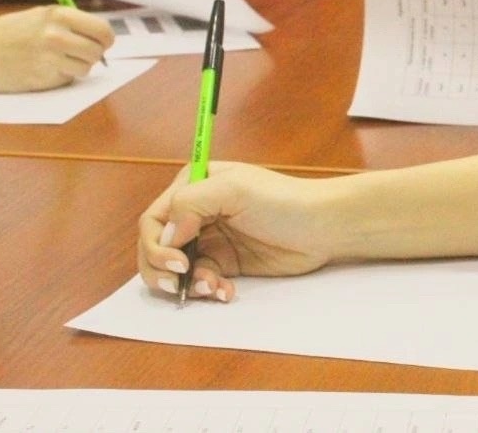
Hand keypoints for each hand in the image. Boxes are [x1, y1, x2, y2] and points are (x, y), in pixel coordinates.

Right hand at [0, 5, 113, 92]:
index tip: (102, 42)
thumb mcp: (38, 16)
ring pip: (86, 68)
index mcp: (58, 15)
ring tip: (61, 61)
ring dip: (78, 67)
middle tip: (81, 54)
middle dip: (93, 54)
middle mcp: (57, 36)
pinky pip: (68, 79)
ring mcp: (51, 59)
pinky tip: (44, 69)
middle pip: (98, 51)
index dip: (106, 39)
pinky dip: (62, 76)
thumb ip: (67, 22)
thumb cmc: (6, 33)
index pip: (103, 30)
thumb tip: (97, 33)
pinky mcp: (44, 78)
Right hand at [138, 162, 340, 302]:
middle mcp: (197, 212)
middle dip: (161, 269)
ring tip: (211, 288)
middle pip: (157, 246)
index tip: (177, 261)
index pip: (154, 218)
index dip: (155, 243)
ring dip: (186, 283)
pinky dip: (207, 289)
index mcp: (194, 186)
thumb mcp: (235, 189)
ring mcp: (210, 239)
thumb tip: (165, 236)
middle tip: (178, 284)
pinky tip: (226, 292)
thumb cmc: (284, 200)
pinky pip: (201, 280)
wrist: (323, 226)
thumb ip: (190, 203)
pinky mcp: (226, 262)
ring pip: (175, 268)